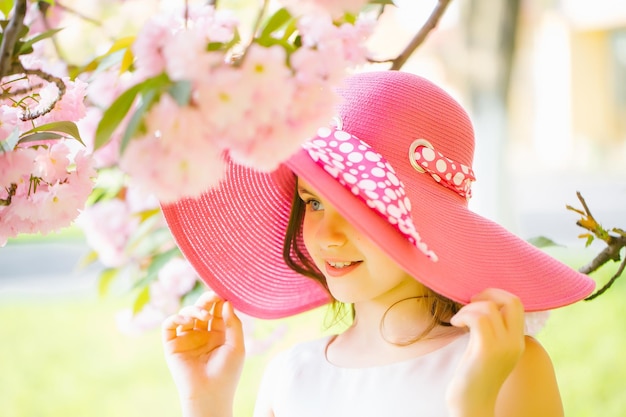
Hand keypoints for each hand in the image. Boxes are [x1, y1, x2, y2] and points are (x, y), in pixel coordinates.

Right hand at [162, 291, 244, 415]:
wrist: (209, 394)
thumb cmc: (227, 373)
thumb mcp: (236, 346)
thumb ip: (233, 323)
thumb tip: (226, 302)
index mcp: (218, 335)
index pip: (217, 311)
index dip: (219, 301)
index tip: (223, 293)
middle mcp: (202, 335)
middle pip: (202, 309)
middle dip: (206, 300)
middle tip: (213, 296)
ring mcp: (187, 339)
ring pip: (186, 314)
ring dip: (195, 310)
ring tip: (204, 317)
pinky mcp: (172, 345)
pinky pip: (169, 325)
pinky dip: (175, 317)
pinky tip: (186, 320)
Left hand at [446, 288, 525, 416]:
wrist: (472, 403)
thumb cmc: (474, 374)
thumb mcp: (487, 348)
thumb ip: (491, 329)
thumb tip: (479, 302)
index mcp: (518, 341)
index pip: (517, 303)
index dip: (496, 294)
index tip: (477, 301)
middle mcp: (515, 343)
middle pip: (512, 300)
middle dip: (488, 293)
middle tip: (470, 303)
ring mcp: (503, 347)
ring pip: (489, 308)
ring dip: (468, 308)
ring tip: (459, 320)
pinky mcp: (487, 351)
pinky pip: (477, 319)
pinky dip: (463, 316)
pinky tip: (455, 324)